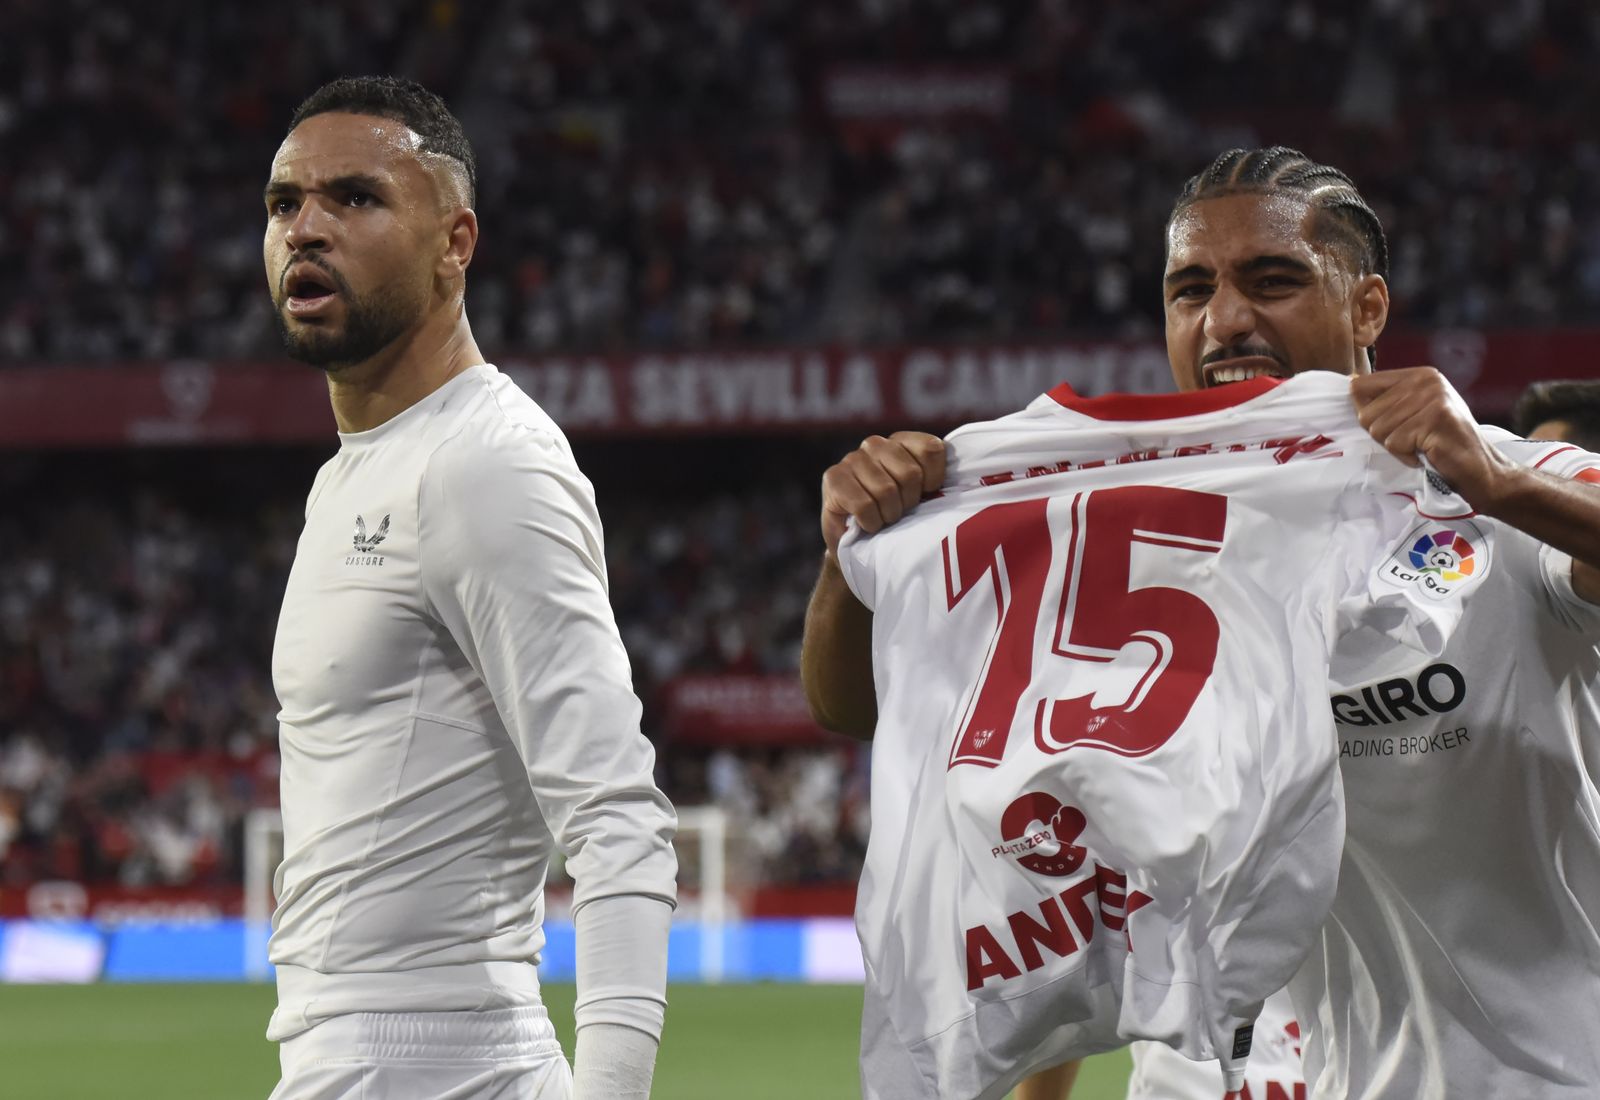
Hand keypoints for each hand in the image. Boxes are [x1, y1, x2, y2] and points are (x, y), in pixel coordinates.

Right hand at [820, 431, 945, 554]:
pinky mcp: (833, 477)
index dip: (933, 481)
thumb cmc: (895, 520)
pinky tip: (867, 524)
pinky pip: (864, 504)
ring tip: (883, 520)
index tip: (925, 497)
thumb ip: (937, 483)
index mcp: (904, 443)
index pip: (932, 450)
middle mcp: (877, 444)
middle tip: (900, 514)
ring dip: (888, 516)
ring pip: (886, 490)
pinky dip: (871, 522)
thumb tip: (963, 483)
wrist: (857, 546)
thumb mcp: (922, 499)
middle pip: (910, 474)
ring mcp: (853, 458)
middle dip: (909, 504)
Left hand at [1351, 366, 1517, 508]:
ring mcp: (1433, 397)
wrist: (1480, 468)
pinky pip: (1395, 443)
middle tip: (1412, 440)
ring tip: (1422, 445)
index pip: (1360, 385)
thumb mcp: (1412, 414)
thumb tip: (1350, 385)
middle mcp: (1426, 380)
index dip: (1365, 412)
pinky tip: (1428, 452)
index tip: (1391, 424)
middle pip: (1365, 413)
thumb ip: (1386, 401)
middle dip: (1383, 435)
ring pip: (1378, 429)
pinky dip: (1407, 455)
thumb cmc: (1442, 444)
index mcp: (1418, 375)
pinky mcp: (1436, 418)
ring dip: (1396, 446)